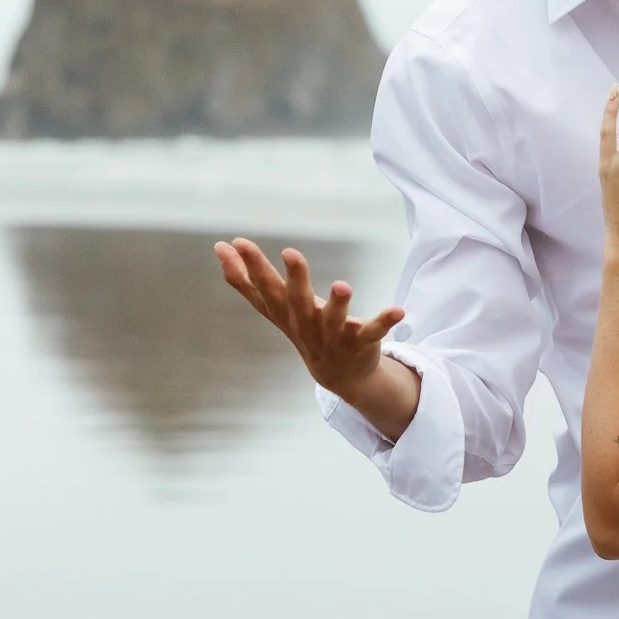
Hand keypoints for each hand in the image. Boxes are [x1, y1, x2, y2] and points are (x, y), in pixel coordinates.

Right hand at [213, 237, 404, 396]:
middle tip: (290, 252)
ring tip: (341, 285)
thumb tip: (219, 248)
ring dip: (338, 303)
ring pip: (334, 319)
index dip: (249, 267)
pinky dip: (385, 321)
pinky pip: (373, 332)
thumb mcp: (273, 307)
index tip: (235, 243)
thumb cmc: (303, 330)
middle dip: (294, 278)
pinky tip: (399, 311)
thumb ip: (245, 281)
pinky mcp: (361, 342)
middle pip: (297, 301)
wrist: (340, 376)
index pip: (264, 288)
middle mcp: (306, 323)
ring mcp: (333, 335)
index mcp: (285, 312)